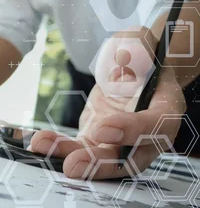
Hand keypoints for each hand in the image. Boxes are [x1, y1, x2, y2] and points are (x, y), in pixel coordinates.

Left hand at [30, 42, 185, 179]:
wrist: (133, 70)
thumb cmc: (139, 55)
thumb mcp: (140, 43)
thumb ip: (135, 48)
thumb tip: (122, 58)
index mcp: (166, 108)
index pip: (155, 125)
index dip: (130, 131)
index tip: (102, 128)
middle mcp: (146, 135)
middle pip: (127, 157)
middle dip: (99, 163)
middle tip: (73, 164)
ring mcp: (121, 143)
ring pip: (100, 160)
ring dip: (72, 159)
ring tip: (45, 150)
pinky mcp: (98, 142)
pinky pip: (80, 149)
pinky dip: (60, 148)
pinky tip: (40, 143)